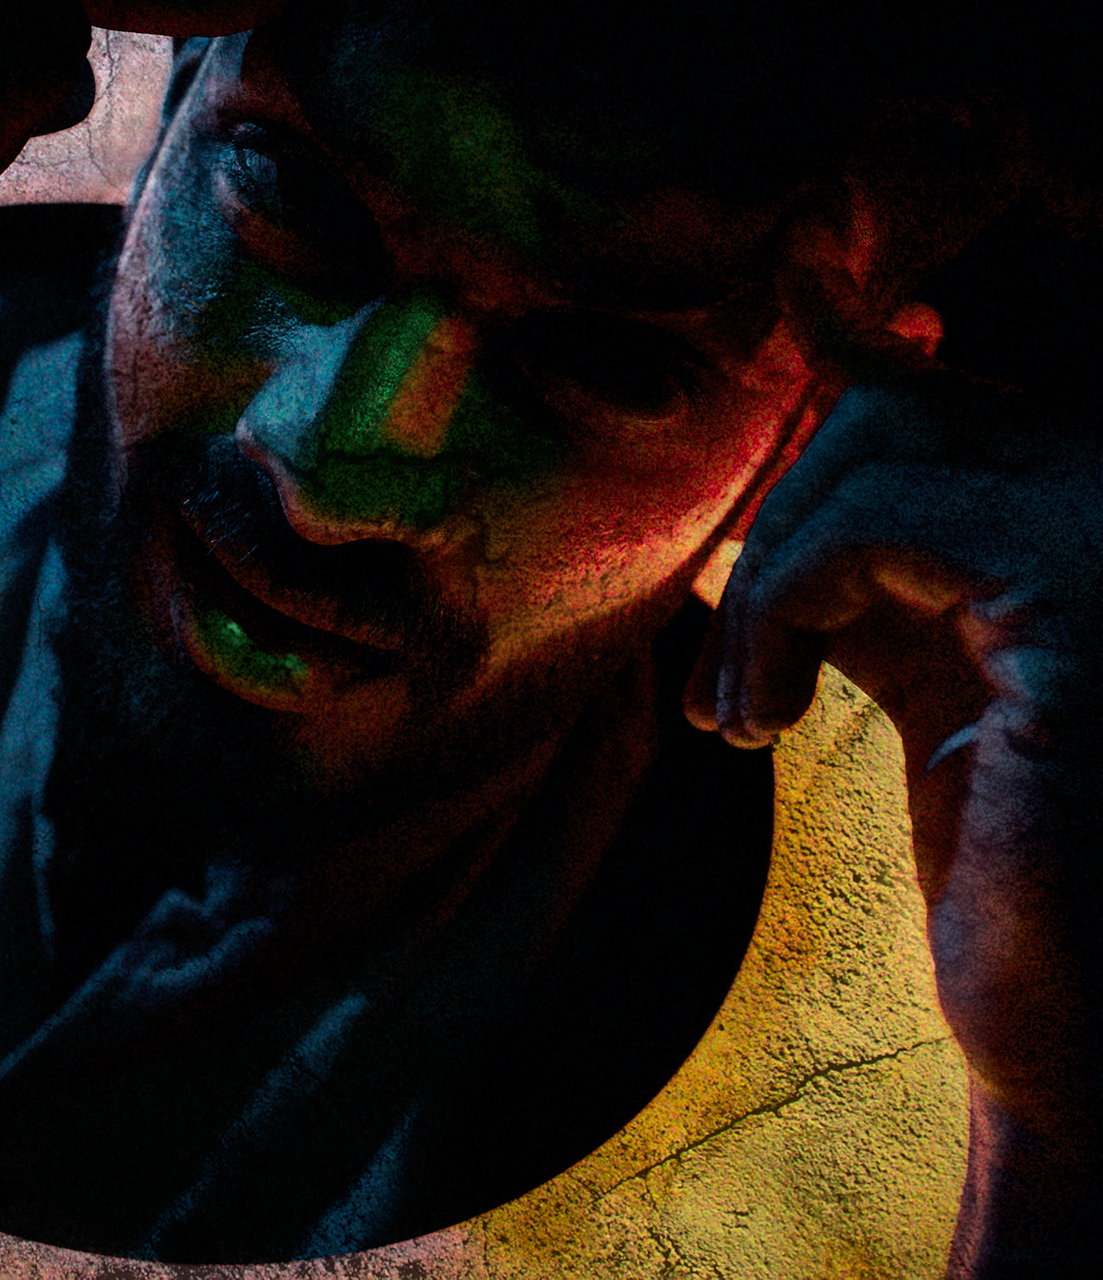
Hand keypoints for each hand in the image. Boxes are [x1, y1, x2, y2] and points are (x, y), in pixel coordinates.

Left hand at [686, 377, 1102, 1271]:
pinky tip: (757, 724)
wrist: (1074, 1033)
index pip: (963, 399)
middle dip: (777, 521)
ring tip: (738, 710)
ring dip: (768, 583)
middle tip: (730, 668)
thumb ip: (870, 570)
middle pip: (908, 413)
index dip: (860, 354)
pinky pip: (873, 527)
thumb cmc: (1015, 871)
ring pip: (881, 455)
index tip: (789, 291)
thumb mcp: (927, 679)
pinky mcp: (1086, 607)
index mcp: (1101, 529)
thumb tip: (769, 487)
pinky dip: (779, 613)